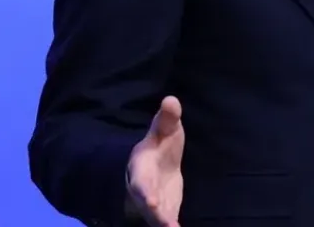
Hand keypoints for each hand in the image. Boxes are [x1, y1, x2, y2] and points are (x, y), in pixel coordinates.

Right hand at [127, 96, 185, 226]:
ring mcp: (155, 204)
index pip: (142, 183)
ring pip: (157, 218)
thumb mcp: (164, 130)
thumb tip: (171, 99)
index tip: (153, 203)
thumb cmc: (159, 145)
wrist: (154, 165)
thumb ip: (168, 118)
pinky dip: (172, 226)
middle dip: (154, 214)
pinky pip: (168, 221)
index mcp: (141, 170)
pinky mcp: (166, 212)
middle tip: (166, 225)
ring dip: (165, 224)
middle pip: (147, 206)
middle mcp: (145, 191)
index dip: (147, 193)